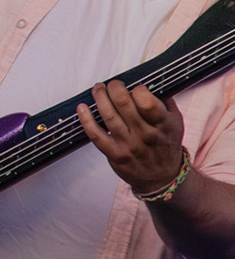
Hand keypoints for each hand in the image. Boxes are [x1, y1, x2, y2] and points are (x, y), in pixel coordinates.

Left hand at [79, 80, 186, 196]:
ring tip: (98, 89)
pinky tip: (82, 108)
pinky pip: (96, 135)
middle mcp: (146, 135)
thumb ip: (165, 102)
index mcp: (164, 124)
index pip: (147, 101)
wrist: (162, 177)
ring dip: (99, 98)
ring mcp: (129, 145)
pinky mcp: (115, 154)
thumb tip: (149, 81)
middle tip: (112, 84)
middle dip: (114, 88)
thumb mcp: (176, 122)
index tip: (134, 88)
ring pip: (109, 116)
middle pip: (124, 105)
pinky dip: (86, 120)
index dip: (137, 90)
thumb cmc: (166, 144)